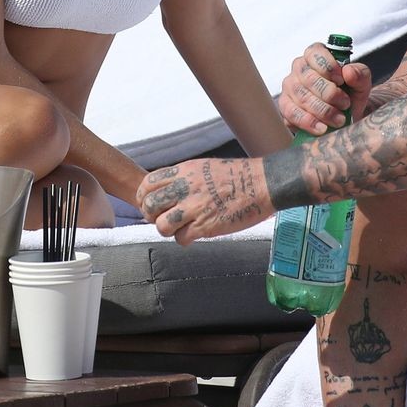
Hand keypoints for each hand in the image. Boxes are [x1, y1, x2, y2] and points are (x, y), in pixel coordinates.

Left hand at [136, 158, 272, 244]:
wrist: (262, 183)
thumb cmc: (237, 175)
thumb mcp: (203, 167)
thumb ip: (183, 177)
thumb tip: (166, 190)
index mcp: (184, 171)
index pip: (148, 184)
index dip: (144, 197)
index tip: (151, 205)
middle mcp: (185, 188)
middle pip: (150, 206)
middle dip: (152, 216)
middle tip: (164, 219)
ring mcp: (195, 208)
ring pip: (162, 226)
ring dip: (168, 230)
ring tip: (179, 228)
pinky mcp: (206, 226)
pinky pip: (181, 239)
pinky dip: (184, 240)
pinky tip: (193, 235)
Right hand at [279, 44, 371, 134]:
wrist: (346, 116)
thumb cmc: (351, 94)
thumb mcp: (362, 83)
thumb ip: (360, 74)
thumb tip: (348, 71)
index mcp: (316, 55)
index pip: (315, 53)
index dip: (328, 67)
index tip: (341, 80)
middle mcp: (299, 68)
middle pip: (309, 78)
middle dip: (330, 94)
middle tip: (345, 104)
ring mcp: (289, 87)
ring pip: (302, 97)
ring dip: (323, 110)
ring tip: (339, 119)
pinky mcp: (285, 106)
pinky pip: (292, 113)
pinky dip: (309, 122)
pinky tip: (322, 128)